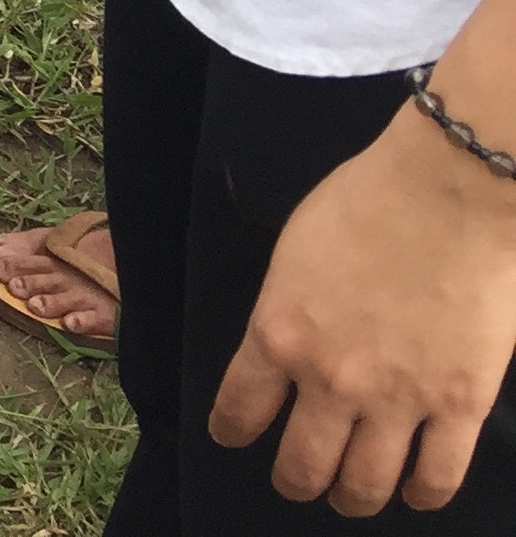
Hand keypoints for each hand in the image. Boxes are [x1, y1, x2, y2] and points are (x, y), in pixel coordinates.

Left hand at [210, 103, 515, 513]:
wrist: (445, 195)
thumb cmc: (362, 204)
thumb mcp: (291, 253)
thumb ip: (285, 309)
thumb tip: (287, 341)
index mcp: (277, 335)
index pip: (239, 409)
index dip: (232, 431)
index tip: (232, 438)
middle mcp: (330, 381)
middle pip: (302, 464)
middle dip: (294, 480)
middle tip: (296, 481)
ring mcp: (397, 400)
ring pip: (366, 483)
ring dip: (352, 497)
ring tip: (349, 496)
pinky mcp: (460, 405)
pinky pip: (438, 476)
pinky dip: (423, 495)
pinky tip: (414, 494)